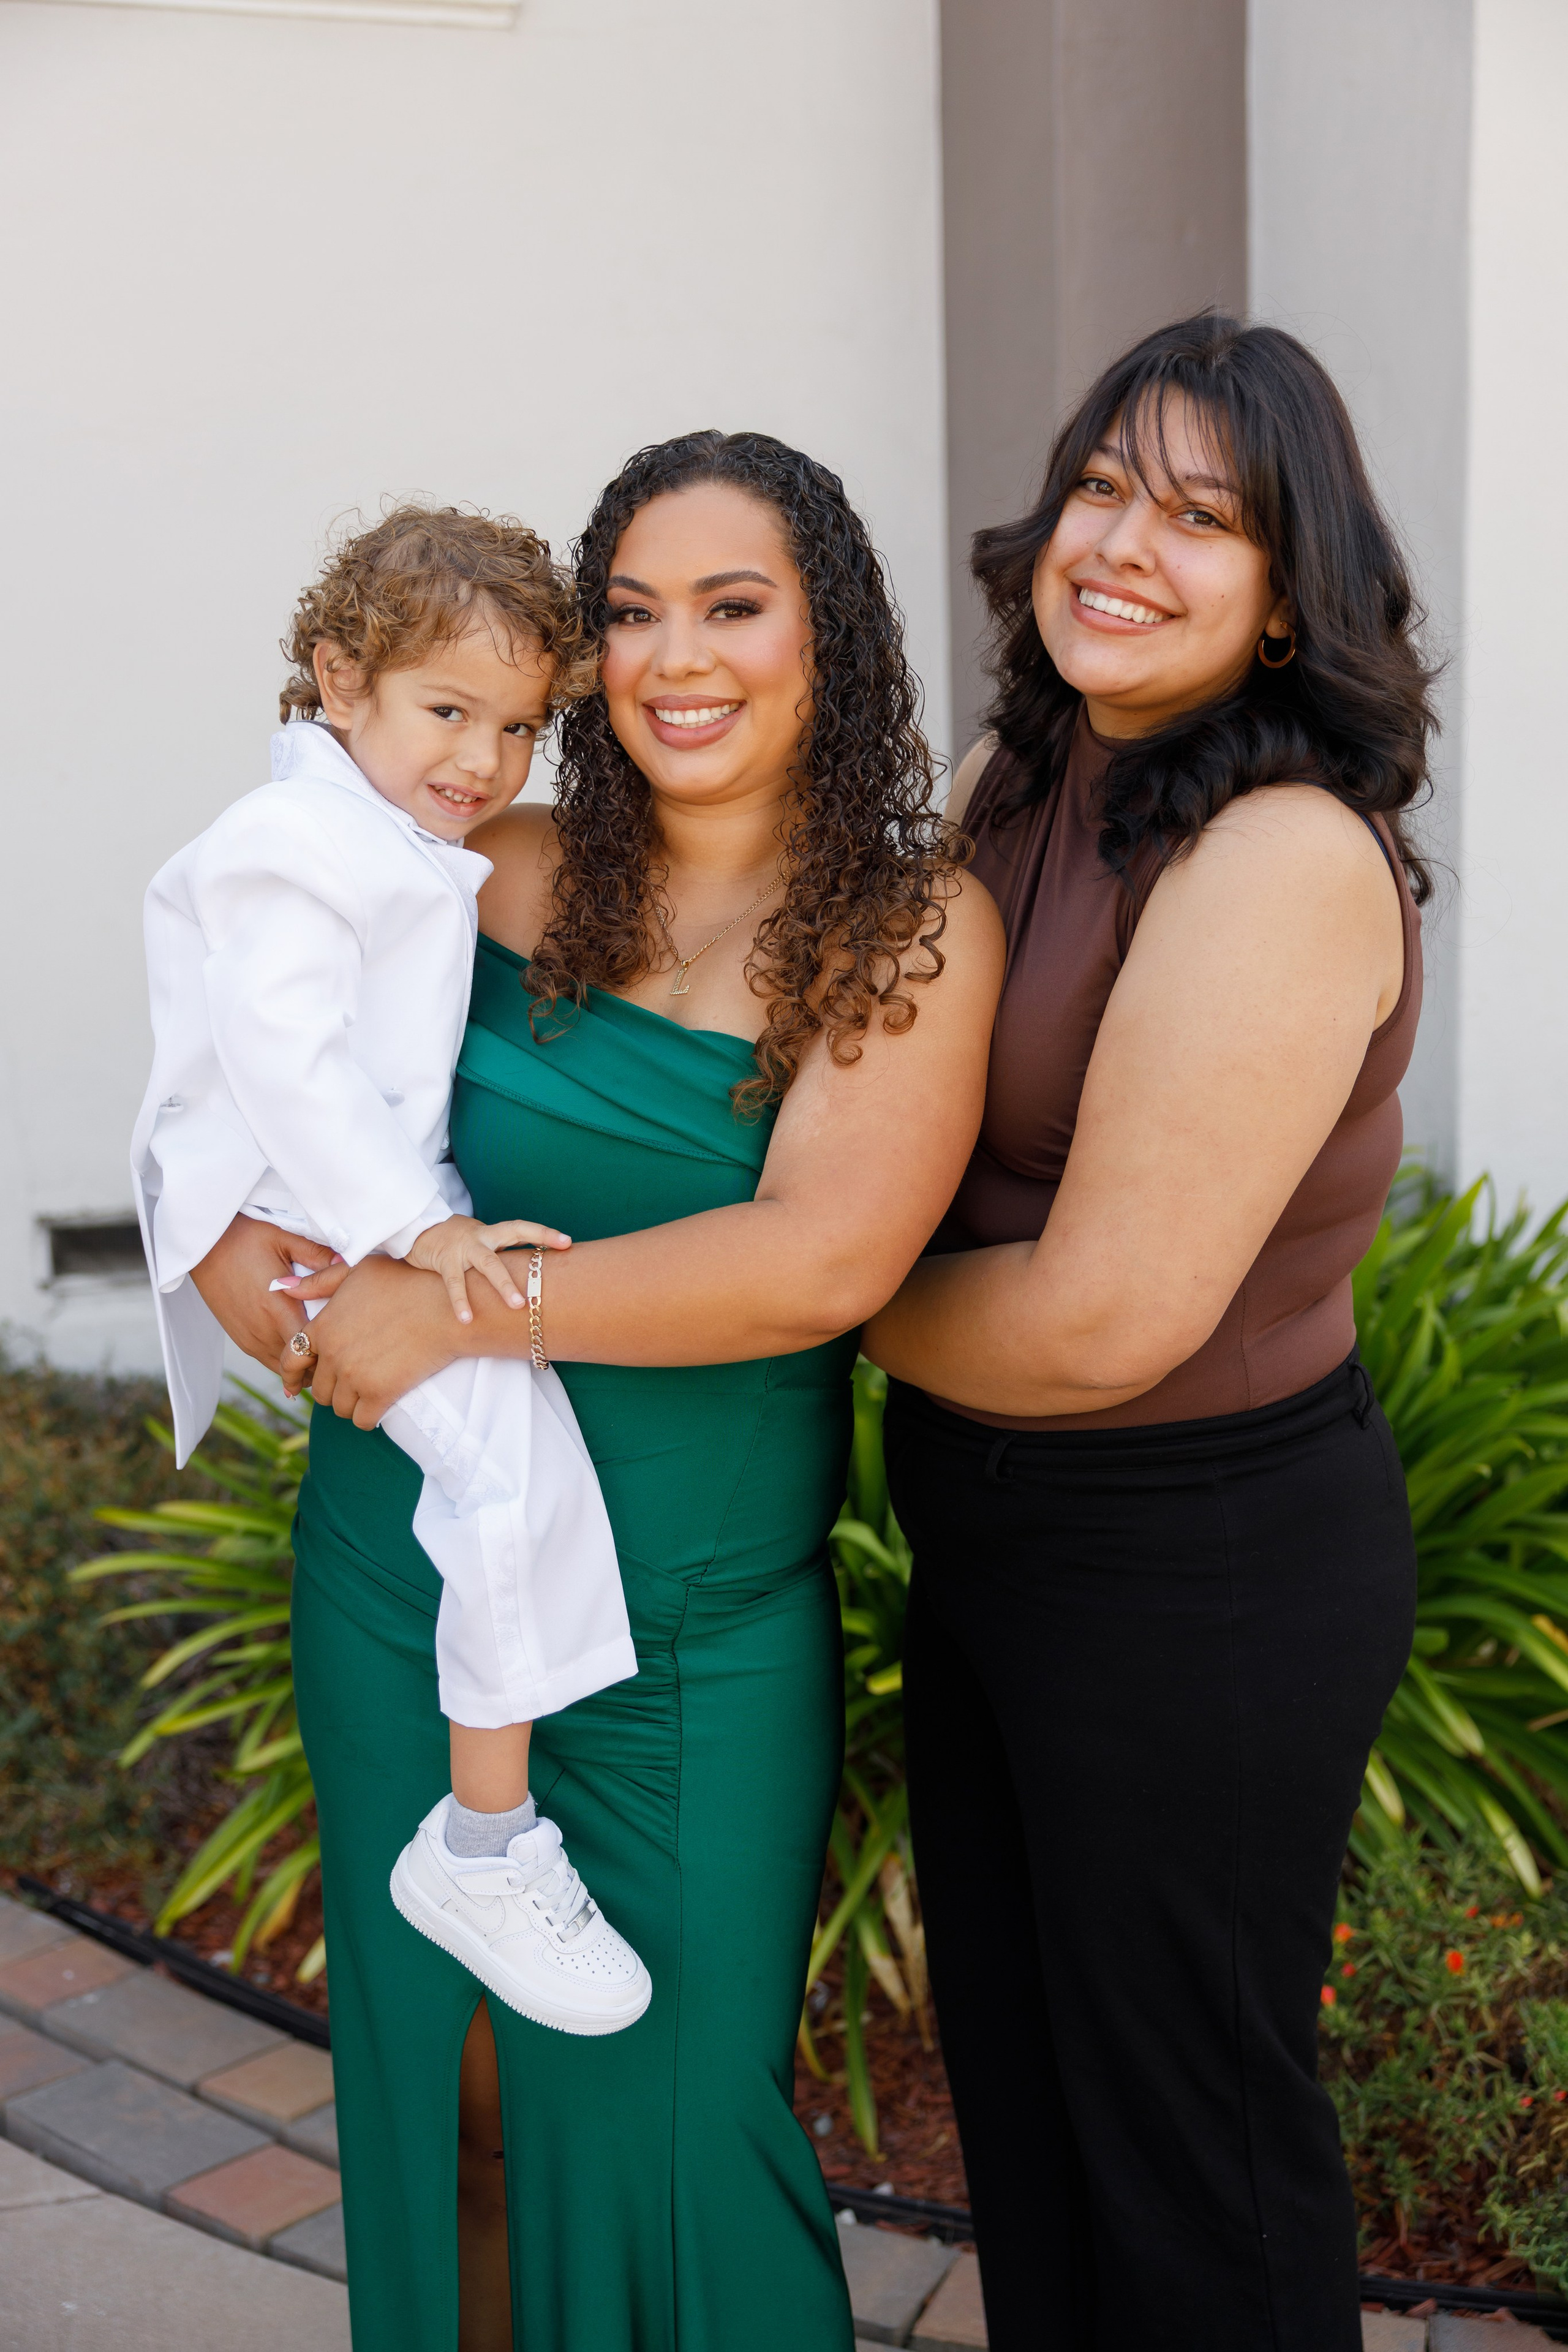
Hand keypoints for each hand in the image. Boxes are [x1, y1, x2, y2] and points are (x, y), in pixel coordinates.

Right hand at [189, 1217, 340, 1382]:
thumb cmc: (244, 1238)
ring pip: (283, 1368)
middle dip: (322, 1360)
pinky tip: (299, 1345)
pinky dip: (285, 1359)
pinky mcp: (240, 1339)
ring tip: (322, 1348)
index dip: (332, 1348)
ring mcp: (249, 1338)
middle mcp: (263, 1331)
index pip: (311, 1348)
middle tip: (341, 1346)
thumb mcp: (284, 1239)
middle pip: (301, 1365)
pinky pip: (267, 1361)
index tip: (347, 1339)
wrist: (204, 1246)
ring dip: (303, 1363)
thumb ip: (318, 1255)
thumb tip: (349, 1263)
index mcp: (278, 1308)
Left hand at [303, 1254, 470, 1427]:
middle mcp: (332, 1354)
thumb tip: (281, 1286)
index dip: (292, 1375)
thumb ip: (319, 1282)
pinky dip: (369, 1417)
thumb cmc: (406, 1282)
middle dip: (332, 1388)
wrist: (446, 1307)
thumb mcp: (357, 1271)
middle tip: (352, 1381)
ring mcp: (354, 1376)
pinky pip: (362, 1420)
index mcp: (323, 1326)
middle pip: (318, 1390)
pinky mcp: (379, 1393)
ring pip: (339, 1408)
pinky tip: (380, 1405)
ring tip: (368, 1392)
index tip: (298, 1384)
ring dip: (351, 1403)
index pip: (290, 1360)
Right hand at [404, 1215, 569, 1323]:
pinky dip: (461, 1301)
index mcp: (494, 1233)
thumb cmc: (458, 1242)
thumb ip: (502, 1257)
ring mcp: (464, 1248)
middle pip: (511, 1239)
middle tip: (550, 1277)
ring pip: (487, 1264)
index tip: (568, 1242)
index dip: (545, 1234)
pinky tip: (466, 1319)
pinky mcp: (444, 1260)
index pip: (523, 1229)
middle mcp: (482, 1237)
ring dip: (502, 1284)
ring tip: (516, 1305)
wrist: (418, 1228)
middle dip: (531, 1257)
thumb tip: (530, 1278)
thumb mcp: (482, 1245)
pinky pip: (454, 1283)